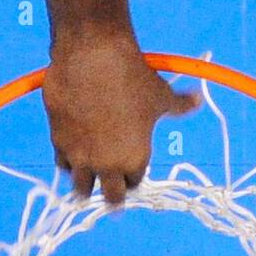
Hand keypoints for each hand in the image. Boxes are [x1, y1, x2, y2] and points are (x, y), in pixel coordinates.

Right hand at [42, 34, 198, 204]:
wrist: (92, 58)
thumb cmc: (133, 79)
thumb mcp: (161, 95)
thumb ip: (180, 105)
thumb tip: (198, 100)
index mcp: (134, 159)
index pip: (135, 184)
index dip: (135, 179)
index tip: (133, 174)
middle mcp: (105, 164)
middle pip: (109, 197)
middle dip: (112, 196)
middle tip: (112, 194)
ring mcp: (78, 155)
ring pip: (79, 185)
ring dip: (85, 183)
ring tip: (88, 179)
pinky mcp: (57, 140)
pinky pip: (61, 161)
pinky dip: (68, 161)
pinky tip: (73, 154)